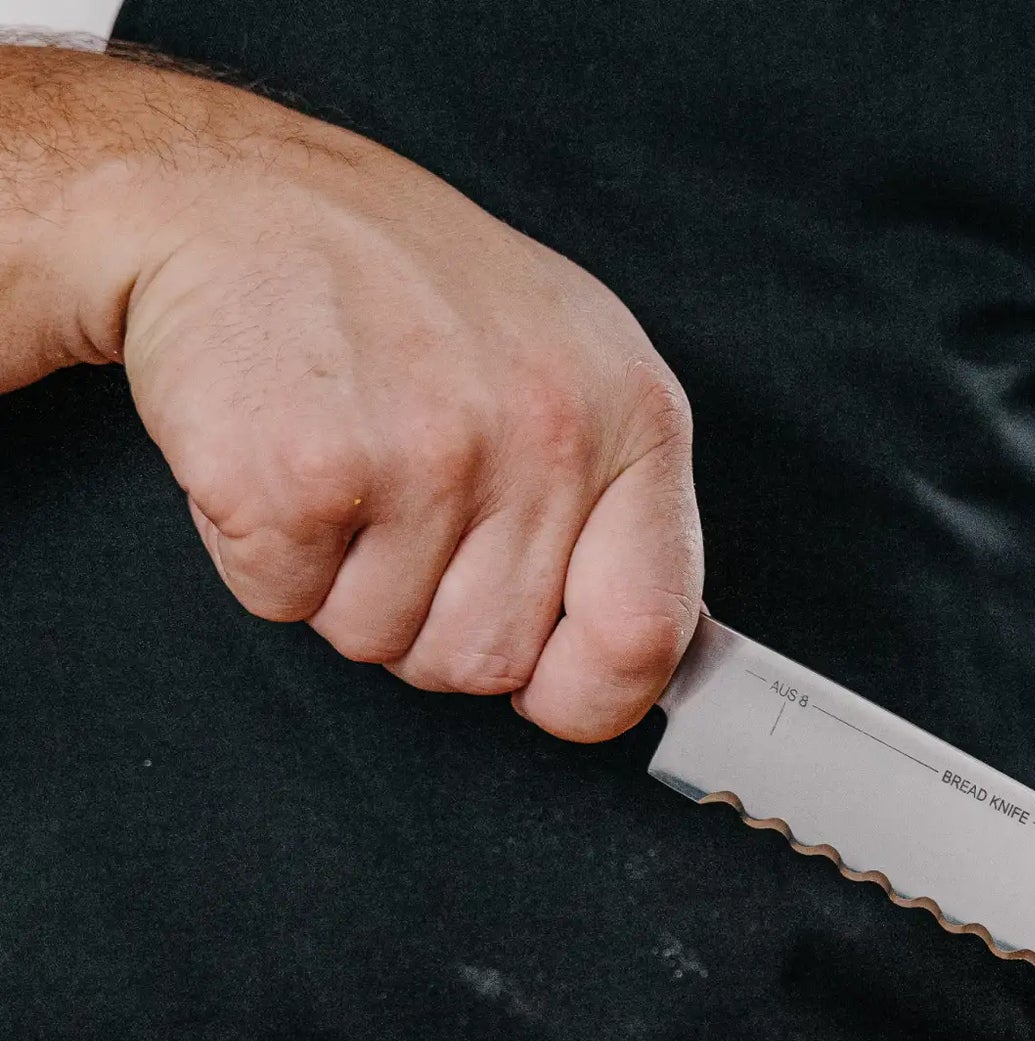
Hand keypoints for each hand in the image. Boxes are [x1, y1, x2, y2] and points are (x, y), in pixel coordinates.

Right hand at [76, 63, 700, 739]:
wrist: (232, 197)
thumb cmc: (402, 289)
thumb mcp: (568, 369)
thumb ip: (618, 514)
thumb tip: (637, 655)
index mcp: (633, 418)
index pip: (646, 634)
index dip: (588, 693)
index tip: (548, 683)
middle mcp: (547, 435)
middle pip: (491, 663)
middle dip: (430, 618)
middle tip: (401, 503)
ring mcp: (428, 453)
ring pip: (383, 643)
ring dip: (342, 586)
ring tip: (343, 466)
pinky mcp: (305, 472)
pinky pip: (285, 604)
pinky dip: (263, 557)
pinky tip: (281, 459)